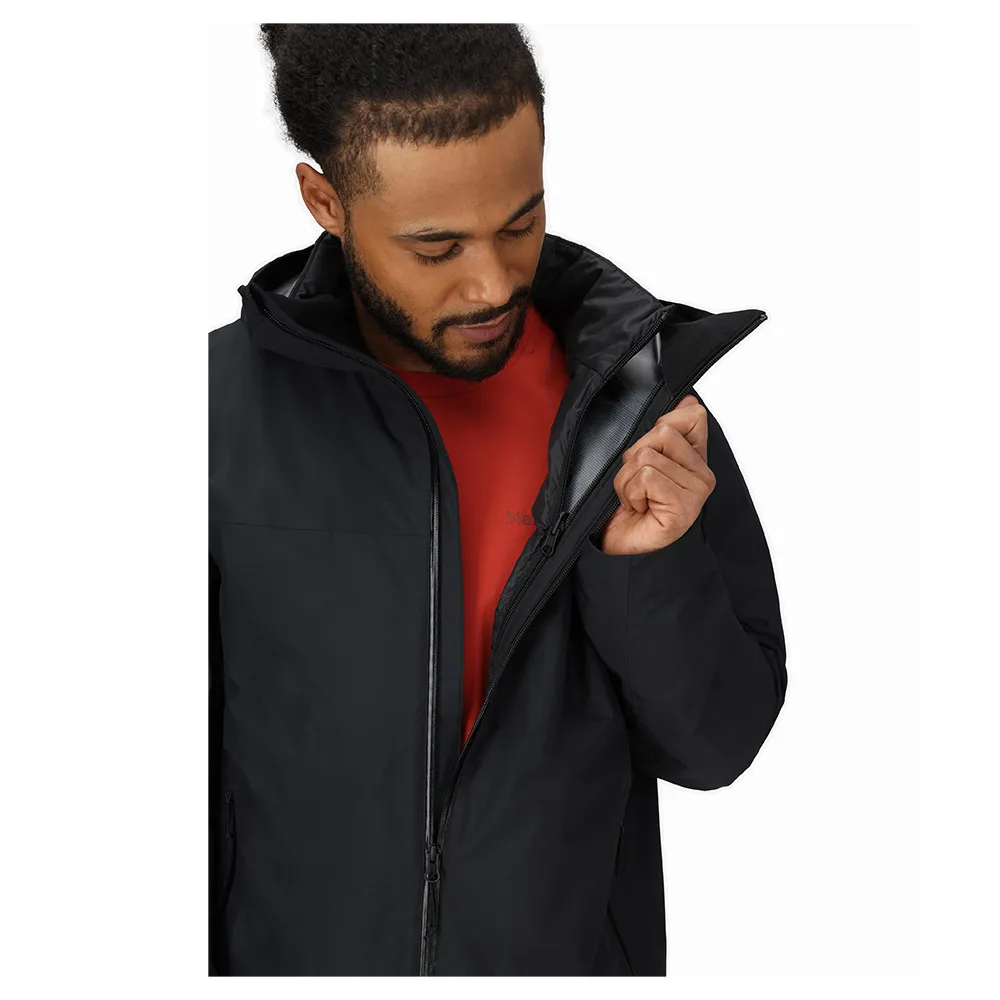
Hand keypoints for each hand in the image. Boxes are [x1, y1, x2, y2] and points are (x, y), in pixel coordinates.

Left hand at [600, 394, 714, 555]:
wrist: (619, 545)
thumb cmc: (629, 505)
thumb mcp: (643, 460)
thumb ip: (664, 432)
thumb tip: (688, 399)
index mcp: (696, 460)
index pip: (692, 416)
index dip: (660, 427)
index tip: (648, 457)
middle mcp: (702, 476)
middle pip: (663, 432)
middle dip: (635, 456)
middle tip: (637, 485)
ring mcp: (696, 493)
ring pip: (648, 456)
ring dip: (627, 479)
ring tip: (636, 499)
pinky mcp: (683, 507)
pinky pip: (646, 476)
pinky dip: (630, 492)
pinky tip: (639, 509)